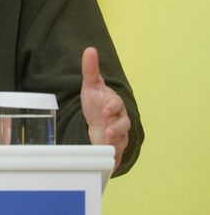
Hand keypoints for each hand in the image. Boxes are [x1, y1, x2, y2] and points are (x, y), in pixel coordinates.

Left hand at [80, 47, 130, 169]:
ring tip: (107, 146)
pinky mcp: (115, 147)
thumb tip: (90, 50)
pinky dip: (115, 159)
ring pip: (122, 140)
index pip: (117, 105)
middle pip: (124, 125)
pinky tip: (110, 165)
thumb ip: (90, 70)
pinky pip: (117, 155)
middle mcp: (120, 120)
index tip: (104, 110)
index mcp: (114, 104)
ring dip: (116, 144)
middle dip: (117, 129)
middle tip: (108, 132)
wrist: (98, 119)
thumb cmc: (96, 101)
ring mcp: (119, 135)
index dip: (112, 108)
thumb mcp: (91, 86)